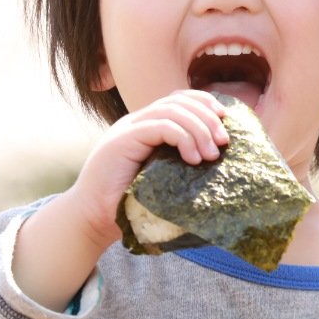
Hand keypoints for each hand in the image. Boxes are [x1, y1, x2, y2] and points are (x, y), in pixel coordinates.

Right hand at [64, 90, 229, 249]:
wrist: (93, 219)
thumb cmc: (130, 205)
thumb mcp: (164, 179)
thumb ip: (182, 164)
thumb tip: (219, 162)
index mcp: (146, 127)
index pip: (178, 99)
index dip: (204, 103)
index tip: (225, 122)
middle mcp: (136, 122)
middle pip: (179, 101)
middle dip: (207, 117)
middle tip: (223, 142)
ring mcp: (128, 128)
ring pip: (172, 111)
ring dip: (199, 129)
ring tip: (211, 155)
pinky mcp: (122, 140)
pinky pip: (160, 126)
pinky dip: (183, 138)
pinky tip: (192, 158)